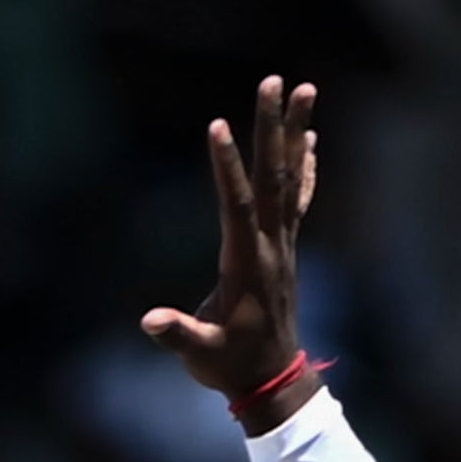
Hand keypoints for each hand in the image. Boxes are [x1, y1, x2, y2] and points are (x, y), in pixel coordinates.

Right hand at [137, 74, 322, 421]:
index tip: (218, 126)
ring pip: (291, 178)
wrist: (273, 379)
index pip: (237, 205)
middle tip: (277, 81)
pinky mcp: (286, 249)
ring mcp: (283, 244)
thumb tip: (150, 321)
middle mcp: (271, 245)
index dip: (228, 167)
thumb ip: (178, 334)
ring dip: (296, 132)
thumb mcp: (200, 353)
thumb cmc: (230, 365)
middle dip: (273, 127)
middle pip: (273, 176)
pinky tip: (310, 140)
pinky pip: (299, 198)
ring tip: (304, 90)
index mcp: (247, 262)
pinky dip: (305, 166)